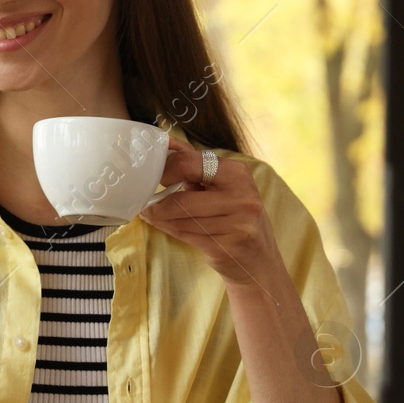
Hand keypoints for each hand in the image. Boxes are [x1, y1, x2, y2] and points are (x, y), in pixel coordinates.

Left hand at [138, 137, 284, 288]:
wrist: (258, 259)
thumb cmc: (235, 216)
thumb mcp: (224, 186)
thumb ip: (196, 165)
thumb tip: (167, 143)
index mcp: (237, 173)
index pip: (190, 163)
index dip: (166, 170)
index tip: (155, 176)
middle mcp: (241, 196)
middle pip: (183, 197)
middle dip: (158, 202)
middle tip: (145, 202)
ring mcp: (237, 223)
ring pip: (182, 218)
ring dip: (160, 218)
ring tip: (150, 214)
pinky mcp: (227, 246)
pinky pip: (186, 235)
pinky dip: (169, 229)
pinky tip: (163, 225)